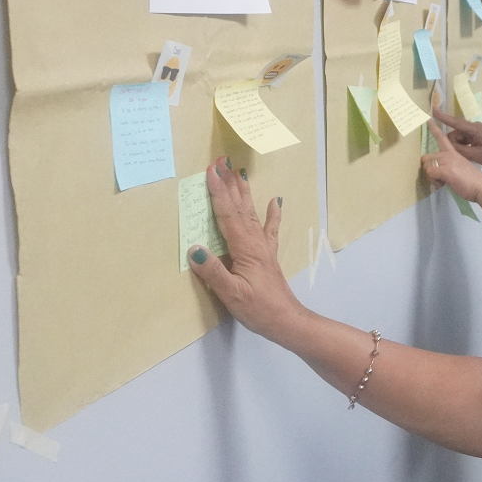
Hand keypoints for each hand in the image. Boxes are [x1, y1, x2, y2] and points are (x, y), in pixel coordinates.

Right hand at [187, 158, 305, 339]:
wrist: (286, 320)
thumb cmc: (258, 309)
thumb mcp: (231, 294)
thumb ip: (213, 272)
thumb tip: (195, 249)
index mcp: (244, 248)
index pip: (227, 214)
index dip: (218, 192)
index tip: (211, 170)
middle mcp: (255, 242)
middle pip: (240, 207)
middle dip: (230, 183)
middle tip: (223, 160)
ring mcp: (263, 247)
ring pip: (251, 213)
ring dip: (244, 192)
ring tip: (239, 172)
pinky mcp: (268, 255)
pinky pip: (270, 229)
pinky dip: (272, 214)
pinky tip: (275, 201)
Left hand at [422, 124, 481, 203]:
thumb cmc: (473, 181)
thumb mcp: (461, 168)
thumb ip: (450, 166)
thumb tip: (439, 172)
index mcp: (454, 152)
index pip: (442, 138)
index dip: (434, 129)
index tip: (429, 119)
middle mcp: (449, 154)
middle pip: (427, 158)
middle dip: (430, 170)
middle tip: (441, 178)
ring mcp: (447, 161)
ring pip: (427, 166)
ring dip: (432, 177)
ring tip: (444, 182)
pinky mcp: (445, 169)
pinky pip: (430, 174)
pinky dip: (434, 182)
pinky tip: (443, 184)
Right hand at [430, 106, 481, 170]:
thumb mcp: (477, 155)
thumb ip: (461, 151)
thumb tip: (448, 146)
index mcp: (473, 129)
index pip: (454, 122)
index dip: (442, 116)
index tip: (432, 109)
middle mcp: (473, 127)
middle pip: (455, 134)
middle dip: (454, 145)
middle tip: (465, 155)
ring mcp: (475, 131)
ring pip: (459, 138)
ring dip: (460, 147)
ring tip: (471, 156)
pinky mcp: (477, 135)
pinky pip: (465, 139)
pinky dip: (464, 146)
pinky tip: (471, 153)